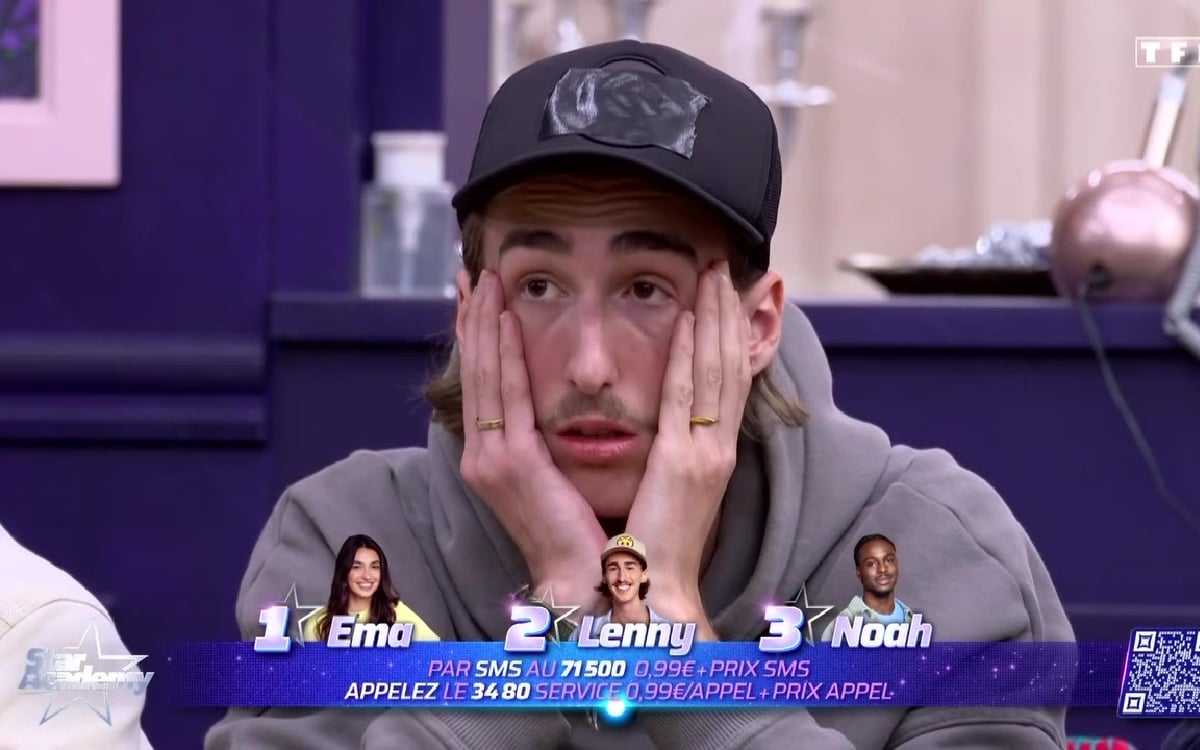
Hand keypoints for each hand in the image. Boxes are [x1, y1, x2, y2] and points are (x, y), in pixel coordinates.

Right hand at [458, 271, 605, 610]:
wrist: (585, 581)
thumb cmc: (581, 533)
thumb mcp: (556, 478)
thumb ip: (546, 443)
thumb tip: (554, 411)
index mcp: (493, 458)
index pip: (484, 384)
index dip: (478, 339)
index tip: (479, 298)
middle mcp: (482, 455)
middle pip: (474, 372)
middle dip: (472, 320)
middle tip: (473, 274)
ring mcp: (489, 458)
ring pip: (484, 375)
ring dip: (483, 323)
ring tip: (485, 281)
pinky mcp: (508, 462)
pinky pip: (506, 394)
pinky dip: (504, 353)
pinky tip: (505, 318)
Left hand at [625, 262, 751, 627]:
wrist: (656, 594)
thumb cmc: (654, 550)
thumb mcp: (666, 492)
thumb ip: (669, 457)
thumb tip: (660, 433)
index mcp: (712, 454)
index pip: (727, 380)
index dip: (729, 335)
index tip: (724, 295)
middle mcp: (718, 447)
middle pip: (731, 365)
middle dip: (730, 314)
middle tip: (724, 267)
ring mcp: (707, 453)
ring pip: (718, 370)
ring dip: (717, 318)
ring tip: (714, 275)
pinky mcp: (686, 463)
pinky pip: (689, 395)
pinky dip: (694, 353)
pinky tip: (693, 317)